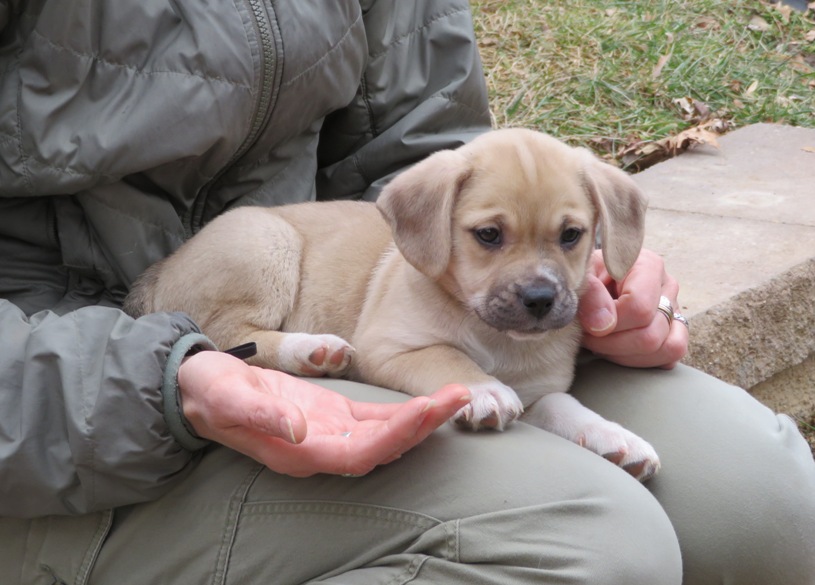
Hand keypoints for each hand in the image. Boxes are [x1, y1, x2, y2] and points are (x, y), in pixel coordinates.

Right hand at [177, 351, 470, 476]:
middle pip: (386, 446)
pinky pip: (377, 419)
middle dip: (425, 424)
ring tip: (458, 394)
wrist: (200, 389)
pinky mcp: (334, 416)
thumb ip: (262, 414)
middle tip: (462, 396)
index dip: (396, 435)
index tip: (426, 410)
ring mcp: (331, 434)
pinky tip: (430, 401)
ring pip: (387, 434)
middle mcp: (322, 450)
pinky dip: (405, 412)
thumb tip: (299, 429)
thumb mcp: (227, 397)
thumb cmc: (211, 393)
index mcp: (300, 453)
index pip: (361, 454)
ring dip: (424, 418)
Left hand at [578, 248, 687, 368]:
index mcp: (648, 266)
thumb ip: (590, 293)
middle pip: (651, 335)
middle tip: (590, 337)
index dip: (609, 324)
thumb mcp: (581, 275)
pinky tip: (618, 350)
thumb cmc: (586, 276)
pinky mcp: (674, 331)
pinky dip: (641, 361)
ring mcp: (674, 310)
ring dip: (627, 356)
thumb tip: (603, 325)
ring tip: (603, 343)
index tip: (588, 324)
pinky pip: (669, 357)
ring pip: (667, 349)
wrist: (591, 279)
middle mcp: (667, 287)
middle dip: (613, 345)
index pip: (638, 308)